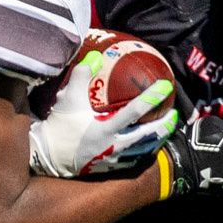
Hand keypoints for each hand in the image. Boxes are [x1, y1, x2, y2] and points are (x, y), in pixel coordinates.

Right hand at [29, 52, 178, 177]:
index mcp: (104, 128)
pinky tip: (152, 143)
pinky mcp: (112, 166)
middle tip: (175, 113)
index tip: (165, 85)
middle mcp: (113, 144)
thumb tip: (95, 56)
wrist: (48, 156)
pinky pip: (134, 159)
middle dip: (164, 124)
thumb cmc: (60, 125)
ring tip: (168, 127)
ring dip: (159, 138)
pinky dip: (146, 150)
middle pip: (147, 135)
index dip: (151, 97)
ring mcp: (114, 158)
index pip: (134, 111)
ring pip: (144, 149)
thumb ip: (82, 76)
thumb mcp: (68, 99)